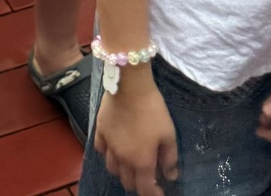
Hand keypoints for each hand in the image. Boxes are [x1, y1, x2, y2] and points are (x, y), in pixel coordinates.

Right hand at [92, 69, 177, 195]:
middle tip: (146, 176)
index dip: (154, 194)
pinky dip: (107, 153)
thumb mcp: (169, 134)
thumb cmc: (153, 110)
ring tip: (129, 164)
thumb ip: (170, 158)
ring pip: (112, 169)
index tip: (160, 192)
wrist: (130, 85)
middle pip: (127, 182)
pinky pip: (101, 150)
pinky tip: (113, 148)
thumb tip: (171, 176)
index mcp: (141, 162)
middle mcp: (123, 159)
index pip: (145, 189)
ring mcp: (109, 146)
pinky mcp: (99, 131)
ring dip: (122, 171)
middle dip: (138, 184)